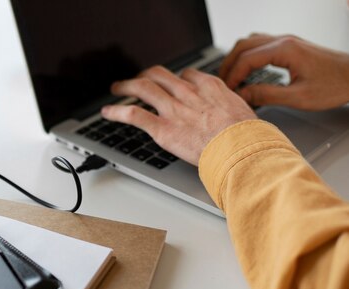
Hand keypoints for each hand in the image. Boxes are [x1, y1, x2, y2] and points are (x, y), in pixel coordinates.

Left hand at [101, 66, 256, 165]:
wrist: (241, 148)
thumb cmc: (246, 137)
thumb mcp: (243, 112)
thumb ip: (230, 109)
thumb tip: (232, 116)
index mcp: (209, 88)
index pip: (186, 75)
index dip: (175, 79)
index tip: (170, 84)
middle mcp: (188, 94)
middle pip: (159, 75)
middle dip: (145, 75)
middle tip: (137, 79)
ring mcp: (173, 110)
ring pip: (142, 88)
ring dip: (126, 86)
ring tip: (116, 88)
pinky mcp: (162, 128)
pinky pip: (133, 114)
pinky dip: (116, 112)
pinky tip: (107, 112)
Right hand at [220, 34, 348, 110]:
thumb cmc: (335, 85)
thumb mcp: (298, 97)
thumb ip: (267, 95)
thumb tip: (242, 95)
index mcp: (285, 50)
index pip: (246, 59)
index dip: (232, 76)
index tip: (226, 92)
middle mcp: (284, 41)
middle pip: (243, 45)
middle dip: (228, 64)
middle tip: (222, 84)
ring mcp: (287, 41)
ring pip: (250, 42)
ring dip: (237, 58)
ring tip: (231, 78)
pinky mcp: (290, 46)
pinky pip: (260, 44)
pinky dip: (248, 56)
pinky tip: (247, 71)